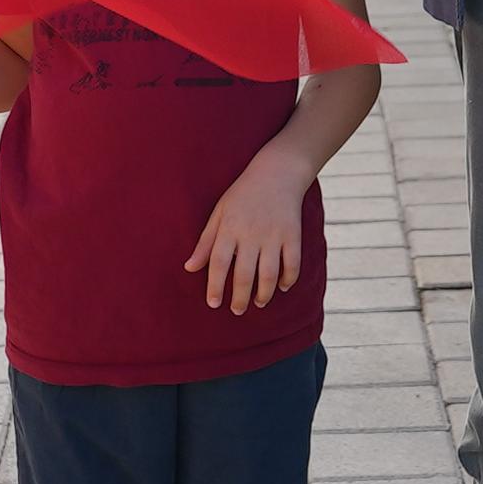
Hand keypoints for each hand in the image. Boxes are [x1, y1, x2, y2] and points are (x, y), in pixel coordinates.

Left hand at [185, 154, 312, 312]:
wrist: (277, 172)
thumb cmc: (242, 194)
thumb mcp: (219, 213)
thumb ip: (205, 242)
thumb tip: (189, 268)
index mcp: (230, 227)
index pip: (219, 262)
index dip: (216, 286)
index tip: (214, 304)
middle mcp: (251, 233)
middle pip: (245, 274)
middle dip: (240, 298)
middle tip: (237, 311)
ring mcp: (274, 234)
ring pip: (269, 274)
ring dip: (264, 294)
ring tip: (258, 303)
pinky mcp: (293, 234)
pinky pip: (292, 263)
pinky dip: (288, 279)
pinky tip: (282, 287)